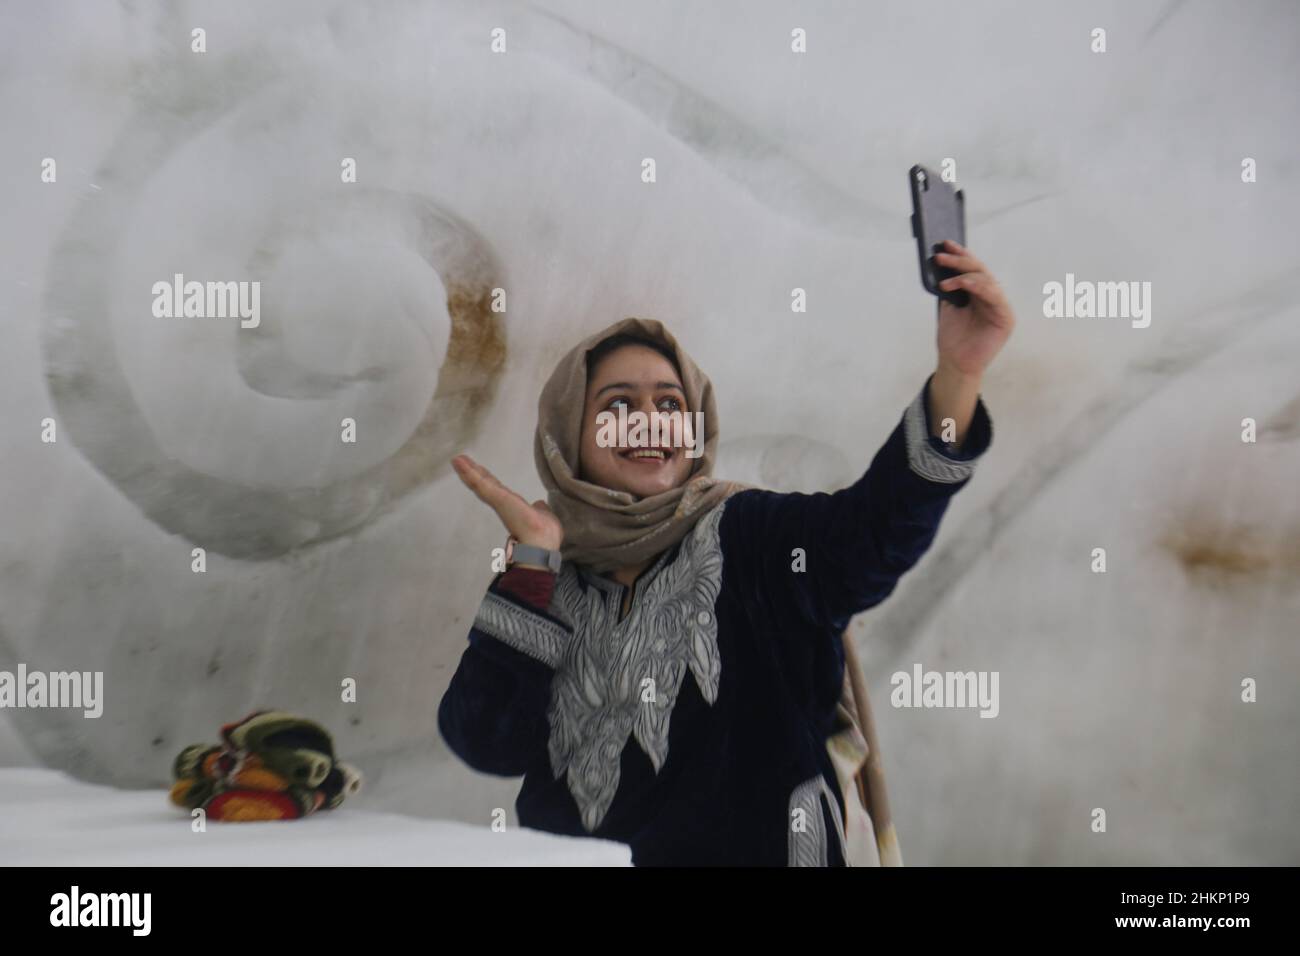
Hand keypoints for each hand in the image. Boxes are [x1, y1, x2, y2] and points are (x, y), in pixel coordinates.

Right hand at [451, 454, 563, 551]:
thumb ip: (540, 509)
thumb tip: (539, 504)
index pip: (498, 489)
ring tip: (457, 459)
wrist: (542, 545)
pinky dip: (470, 473)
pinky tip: (460, 462)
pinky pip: (482, 484)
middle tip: (460, 460)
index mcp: (514, 507)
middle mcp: (504, 504)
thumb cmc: (544, 536)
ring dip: (468, 471)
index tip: (477, 468)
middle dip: (473, 472)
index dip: (487, 478)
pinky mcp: (498, 499)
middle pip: (486, 484)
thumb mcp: (544, 516)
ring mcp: (499, 502)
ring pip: (482, 483)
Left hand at [933, 239, 1014, 377]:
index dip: (960, 255)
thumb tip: (941, 263)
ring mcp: (1000, 306)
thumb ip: (950, 288)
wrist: (955, 363)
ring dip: (965, 275)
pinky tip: (963, 284)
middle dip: (960, 261)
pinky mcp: (1006, 318)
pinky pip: (995, 297)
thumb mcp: (948, 307)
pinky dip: (979, 288)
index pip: (972, 269)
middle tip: (942, 255)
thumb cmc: (953, 337)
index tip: (944, 244)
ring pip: (987, 281)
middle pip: (979, 271)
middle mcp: (991, 297)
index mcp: (979, 293)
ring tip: (946, 280)